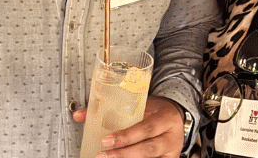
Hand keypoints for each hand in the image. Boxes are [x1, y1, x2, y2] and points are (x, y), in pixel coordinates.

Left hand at [72, 94, 186, 157]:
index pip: (146, 128)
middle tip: (102, 155)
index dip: (126, 136)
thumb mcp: (140, 105)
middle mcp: (171, 137)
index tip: (106, 140)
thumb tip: (80, 115)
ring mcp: (171, 152)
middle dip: (123, 154)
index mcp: (166, 118)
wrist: (177, 118)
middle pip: (147, 149)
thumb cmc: (156, 111)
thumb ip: (112, 110)